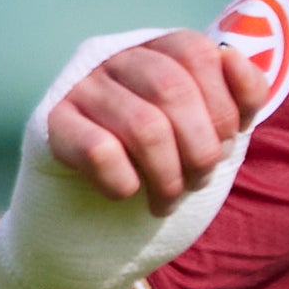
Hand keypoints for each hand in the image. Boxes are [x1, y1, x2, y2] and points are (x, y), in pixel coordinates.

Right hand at [0, 22, 266, 288]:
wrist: (95, 237)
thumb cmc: (161, 177)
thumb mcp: (215, 137)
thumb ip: (239, 96)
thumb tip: (232, 55)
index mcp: (156, 50)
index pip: (197, 52)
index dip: (221, 109)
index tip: (221, 148)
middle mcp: (114, 57)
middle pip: (171, 87)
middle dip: (199, 149)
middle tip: (194, 182)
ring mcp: (78, 89)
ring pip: (142, 125)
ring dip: (166, 176)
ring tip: (165, 200)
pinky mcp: (49, 128)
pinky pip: (100, 152)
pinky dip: (124, 184)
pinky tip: (122, 194)